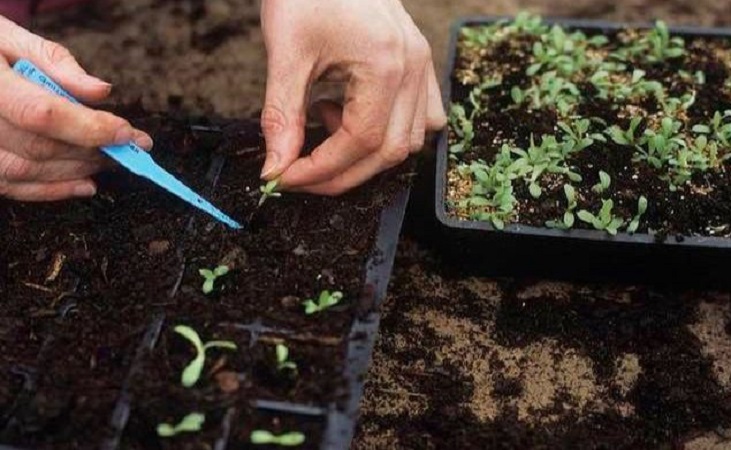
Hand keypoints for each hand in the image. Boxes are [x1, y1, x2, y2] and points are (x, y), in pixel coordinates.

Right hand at [0, 15, 151, 200]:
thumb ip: (55, 62)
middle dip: (91, 150)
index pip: (41, 114)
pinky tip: (86, 184)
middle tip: (129, 146)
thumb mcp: (9, 37)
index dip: (89, 127)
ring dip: (77, 170)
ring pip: (27, 171)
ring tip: (111, 161)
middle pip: (39, 146)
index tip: (127, 132)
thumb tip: (102, 92)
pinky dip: (52, 190)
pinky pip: (11, 186)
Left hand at [260, 0, 445, 194]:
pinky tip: (354, 114)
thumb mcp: (286, 54)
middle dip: (341, 173)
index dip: (320, 169)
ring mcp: (422, 66)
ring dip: (366, 154)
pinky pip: (422, 117)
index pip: (359, 142)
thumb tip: (276, 168)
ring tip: (327, 124)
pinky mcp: (419, 63)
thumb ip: (282, 117)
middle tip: (300, 172)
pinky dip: (390, 132)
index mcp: (384, 64)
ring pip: (410, 141)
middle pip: (390, 152)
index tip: (285, 178)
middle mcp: (413, 68)